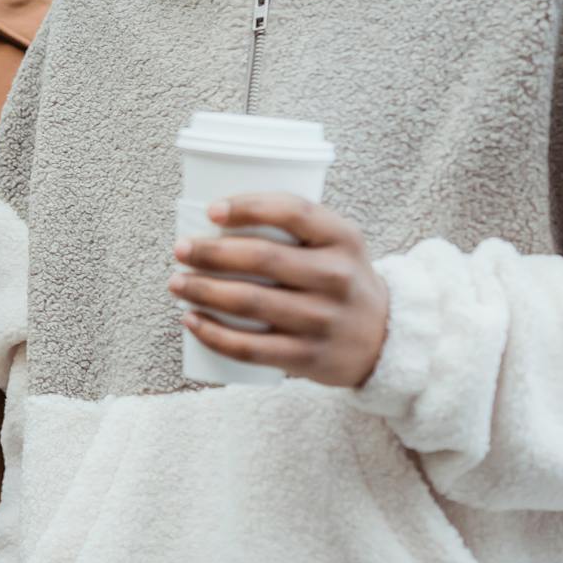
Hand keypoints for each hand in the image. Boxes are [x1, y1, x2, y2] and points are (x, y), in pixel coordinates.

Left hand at [168, 193, 387, 388]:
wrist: (385, 338)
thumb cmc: (339, 278)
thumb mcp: (336, 243)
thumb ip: (294, 225)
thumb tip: (214, 214)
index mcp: (343, 238)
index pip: (292, 211)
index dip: (247, 206)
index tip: (211, 210)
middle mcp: (337, 277)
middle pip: (261, 258)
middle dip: (209, 252)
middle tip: (180, 249)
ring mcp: (323, 319)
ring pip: (249, 301)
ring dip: (202, 290)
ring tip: (177, 283)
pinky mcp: (308, 357)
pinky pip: (251, 347)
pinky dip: (213, 334)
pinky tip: (191, 320)